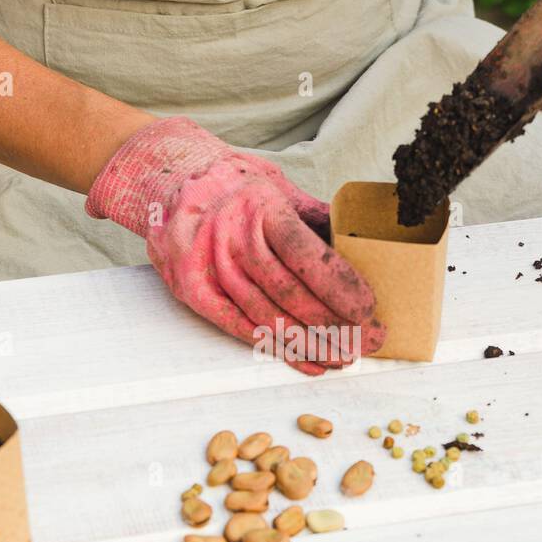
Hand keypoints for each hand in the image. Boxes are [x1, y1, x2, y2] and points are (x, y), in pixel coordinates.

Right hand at [87, 117, 384, 374]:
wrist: (170, 179)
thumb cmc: (235, 185)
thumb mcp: (277, 186)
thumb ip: (315, 217)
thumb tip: (362, 245)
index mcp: (259, 206)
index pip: (304, 253)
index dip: (339, 285)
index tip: (369, 309)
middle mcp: (229, 235)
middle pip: (288, 292)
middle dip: (335, 323)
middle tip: (370, 340)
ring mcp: (206, 264)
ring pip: (266, 316)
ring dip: (311, 343)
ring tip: (345, 356)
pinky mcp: (190, 288)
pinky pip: (238, 325)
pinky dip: (276, 348)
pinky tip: (309, 362)